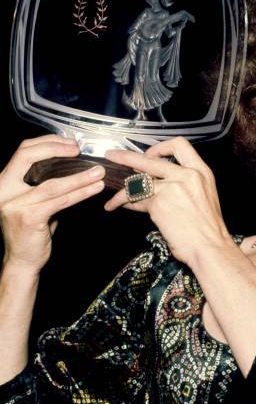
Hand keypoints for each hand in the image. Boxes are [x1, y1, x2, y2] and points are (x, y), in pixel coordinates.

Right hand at [0, 135, 105, 272]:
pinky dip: (80, 193)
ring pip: (52, 183)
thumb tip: (74, 165)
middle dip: (56, 149)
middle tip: (80, 151)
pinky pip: (60, 201)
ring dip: (79, 176)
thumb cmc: (33, 229)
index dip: (48, 143)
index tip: (70, 143)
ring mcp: (14, 204)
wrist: (23, 260)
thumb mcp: (36, 201)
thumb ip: (46, 183)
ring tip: (99, 172)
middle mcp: (4, 189)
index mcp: (5, 181)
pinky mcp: (28, 217)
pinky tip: (94, 188)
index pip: (23, 151)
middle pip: (28, 157)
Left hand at [103, 137, 231, 267]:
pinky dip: (125, 204)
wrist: (210, 247)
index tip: (150, 154)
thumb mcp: (204, 196)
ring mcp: (172, 188)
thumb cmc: (208, 228)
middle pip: (150, 159)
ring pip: (138, 182)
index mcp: (201, 172)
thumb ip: (184, 184)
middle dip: (127, 156)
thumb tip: (157, 182)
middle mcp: (187, 175)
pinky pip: (136, 200)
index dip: (160, 147)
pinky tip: (120, 207)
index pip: (179, 145)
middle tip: (113, 156)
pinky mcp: (159, 203)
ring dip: (122, 190)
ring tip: (113, 196)